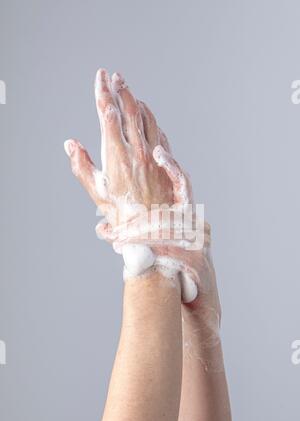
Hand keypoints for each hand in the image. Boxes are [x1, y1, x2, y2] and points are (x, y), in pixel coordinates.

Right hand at [64, 69, 174, 223]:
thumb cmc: (122, 214)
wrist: (154, 229)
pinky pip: (159, 132)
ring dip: (137, 101)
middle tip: (116, 77)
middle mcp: (138, 150)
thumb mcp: (97, 192)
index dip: (103, 92)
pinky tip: (147, 115)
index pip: (108, 114)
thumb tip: (71, 144)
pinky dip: (151, 119)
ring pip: (147, 118)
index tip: (100, 77)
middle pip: (130, 110)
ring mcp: (154, 155)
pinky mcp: (166, 161)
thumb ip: (82, 166)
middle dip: (121, 90)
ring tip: (129, 91)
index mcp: (117, 155)